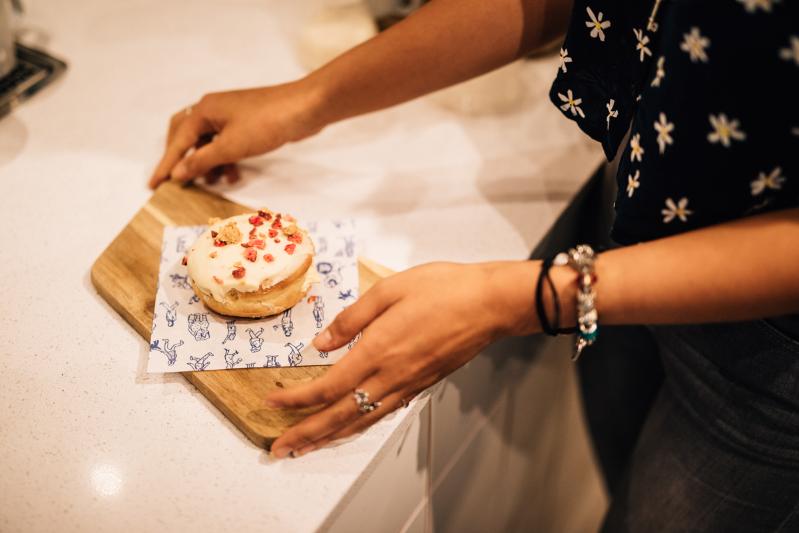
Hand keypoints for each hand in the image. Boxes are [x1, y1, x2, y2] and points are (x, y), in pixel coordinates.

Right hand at [149, 81, 325, 187]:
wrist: (303, 109)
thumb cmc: (266, 123)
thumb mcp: (230, 147)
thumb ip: (201, 161)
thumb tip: (177, 172)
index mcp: (203, 110)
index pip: (177, 141)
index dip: (165, 165)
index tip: (154, 185)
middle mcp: (212, 109)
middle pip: (187, 137)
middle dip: (183, 160)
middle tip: (178, 181)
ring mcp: (230, 115)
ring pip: (208, 142)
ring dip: (207, 162)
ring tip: (211, 182)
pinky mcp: (246, 123)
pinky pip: (226, 143)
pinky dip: (225, 159)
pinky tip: (232, 175)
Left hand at [264, 261, 539, 458]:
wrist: (490, 303)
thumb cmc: (444, 289)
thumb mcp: (389, 289)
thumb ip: (352, 318)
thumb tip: (322, 341)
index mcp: (378, 350)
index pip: (328, 386)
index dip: (297, 399)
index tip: (272, 400)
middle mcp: (391, 376)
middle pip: (340, 416)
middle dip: (306, 433)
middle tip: (279, 447)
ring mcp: (408, 384)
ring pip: (361, 421)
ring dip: (330, 437)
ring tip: (306, 447)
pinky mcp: (421, 385)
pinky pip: (382, 414)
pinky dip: (359, 426)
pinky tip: (349, 427)